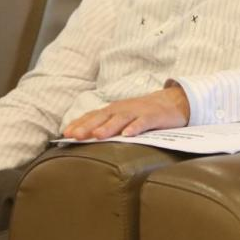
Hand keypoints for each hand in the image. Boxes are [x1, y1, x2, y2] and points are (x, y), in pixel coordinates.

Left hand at [63, 85, 189, 139]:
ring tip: (97, 135)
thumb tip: (85, 138)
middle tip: (75, 136)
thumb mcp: (124, 117)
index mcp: (114, 110)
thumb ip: (107, 125)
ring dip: (108, 126)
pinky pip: (143, 122)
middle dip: (88, 125)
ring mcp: (138, 111)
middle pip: (103, 116)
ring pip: (121, 118)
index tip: (65, 134)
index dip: (79, 123)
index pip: (93, 116)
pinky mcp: (154, 116)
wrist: (174, 101)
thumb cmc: (144, 113)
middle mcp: (123, 109)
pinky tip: (128, 135)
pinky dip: (135, 127)